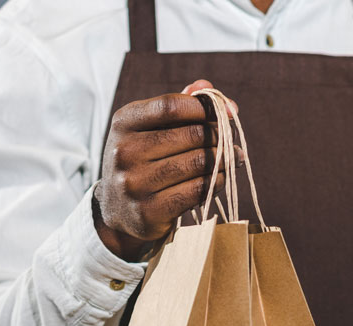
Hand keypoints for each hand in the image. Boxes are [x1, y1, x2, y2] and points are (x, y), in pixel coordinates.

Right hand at [93, 79, 236, 259]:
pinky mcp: (150, 211)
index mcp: (124, 122)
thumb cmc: (144, 161)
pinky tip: (221, 178)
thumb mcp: (151, 129)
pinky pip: (198, 190)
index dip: (205, 107)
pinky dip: (217, 182)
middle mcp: (125, 151)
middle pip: (191, 135)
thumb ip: (180, 106)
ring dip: (224, 160)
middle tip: (232, 141)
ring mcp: (135, 183)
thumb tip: (207, 86)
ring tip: (234, 158)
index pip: (171, 106)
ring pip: (199, 163)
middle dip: (220, 136)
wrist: (119, 210)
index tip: (228, 111)